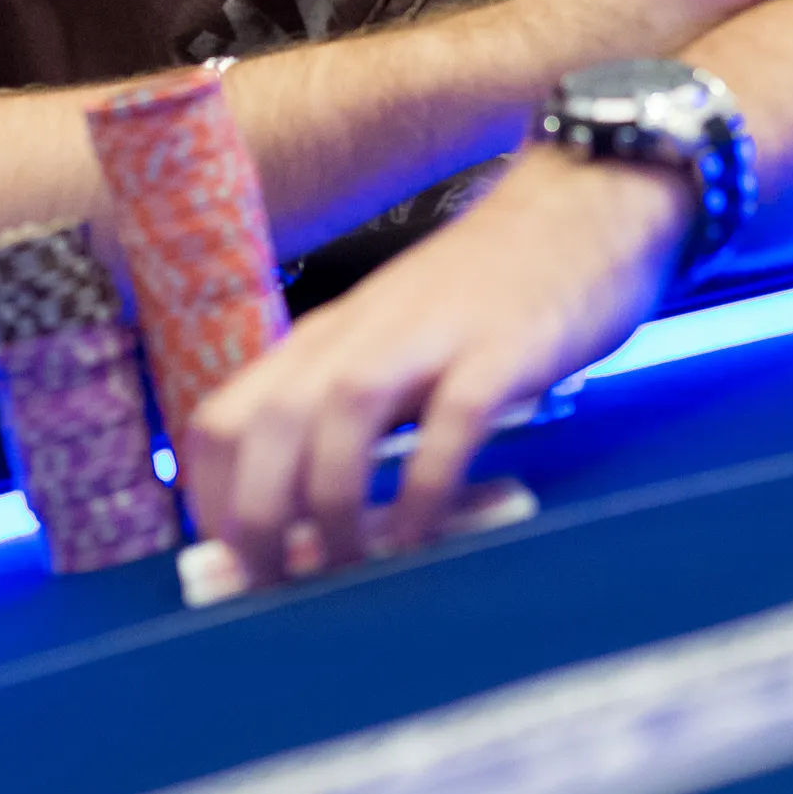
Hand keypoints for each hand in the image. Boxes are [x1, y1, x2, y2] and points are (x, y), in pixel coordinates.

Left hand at [186, 148, 686, 583]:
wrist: (580, 200)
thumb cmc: (487, 290)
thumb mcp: (394, 343)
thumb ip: (354, 413)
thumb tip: (309, 520)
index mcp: (324, 340)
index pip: (223, 420)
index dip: (212, 502)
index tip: (234, 568)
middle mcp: (359, 335)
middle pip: (267, 425)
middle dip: (257, 521)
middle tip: (276, 593)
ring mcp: (429, 337)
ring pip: (339, 419)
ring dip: (329, 509)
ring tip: (342, 575)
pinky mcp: (501, 349)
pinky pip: (447, 422)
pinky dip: (423, 489)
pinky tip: (421, 543)